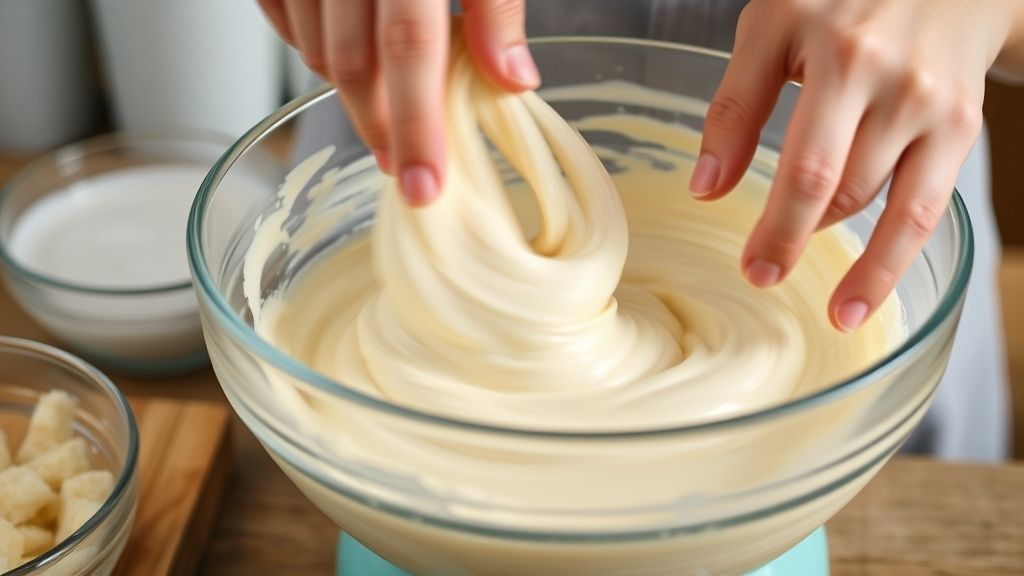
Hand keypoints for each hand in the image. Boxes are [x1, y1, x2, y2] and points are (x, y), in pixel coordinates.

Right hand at [258, 0, 538, 204]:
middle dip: (380, 126)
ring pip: (314, 47)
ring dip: (352, 93)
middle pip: (353, 60)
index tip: (423, 186)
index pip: (410, 46)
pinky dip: (312, 49)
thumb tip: (512, 79)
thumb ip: (496, 1)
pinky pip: (282, 17)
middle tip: (406, 167)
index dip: (417, 123)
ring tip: (386, 114)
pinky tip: (345, 59)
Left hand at [691, 0, 1022, 330]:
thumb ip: (735, 104)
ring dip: (835, 251)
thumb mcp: (773, 27)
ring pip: (872, 200)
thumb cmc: (844, 3)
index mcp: (825, 46)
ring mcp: (925, 101)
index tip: (743, 262)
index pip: (779, 142)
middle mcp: (880, 72)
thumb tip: (705, 187)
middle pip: (824, 179)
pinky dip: (890, 262)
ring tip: (820, 303)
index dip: (764, 216)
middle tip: (760, 275)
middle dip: (786, 237)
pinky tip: (863, 297)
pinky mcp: (960, 125)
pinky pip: (923, 209)